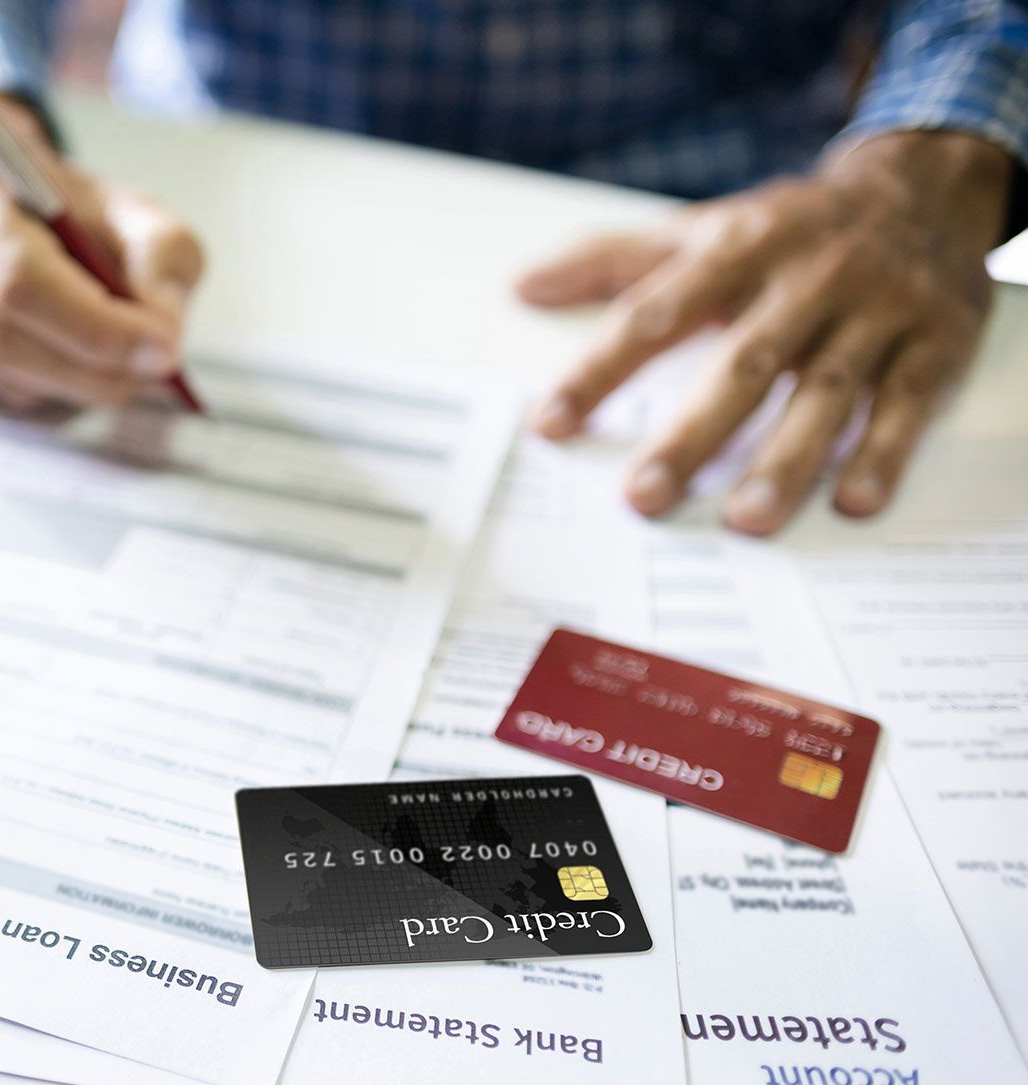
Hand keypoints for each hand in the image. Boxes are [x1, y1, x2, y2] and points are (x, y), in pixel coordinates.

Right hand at [0, 100, 203, 411]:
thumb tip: (163, 335)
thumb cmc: (54, 200)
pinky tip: (64, 368)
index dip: (96, 328)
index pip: (24, 280)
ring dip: (68, 387)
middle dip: (90, 370)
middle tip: (150, 374)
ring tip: (114, 368)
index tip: (163, 350)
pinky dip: (38, 393)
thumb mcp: (125, 206)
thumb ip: (161, 256)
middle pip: (3, 339)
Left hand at [517, 130, 1010, 534]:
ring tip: (746, 521)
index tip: (550, 423)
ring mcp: (876, 309)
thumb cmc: (787, 227)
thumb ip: (609, 261)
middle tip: (644, 498)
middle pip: (745, 362)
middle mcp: (808, 276)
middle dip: (693, 434)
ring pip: (826, 391)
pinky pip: (907, 402)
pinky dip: (882, 452)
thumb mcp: (700, 229)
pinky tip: (852, 501)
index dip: (601, 368)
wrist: (923, 188)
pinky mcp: (936, 340)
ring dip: (786, 460)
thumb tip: (521, 287)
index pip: (655, 313)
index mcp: (738, 246)